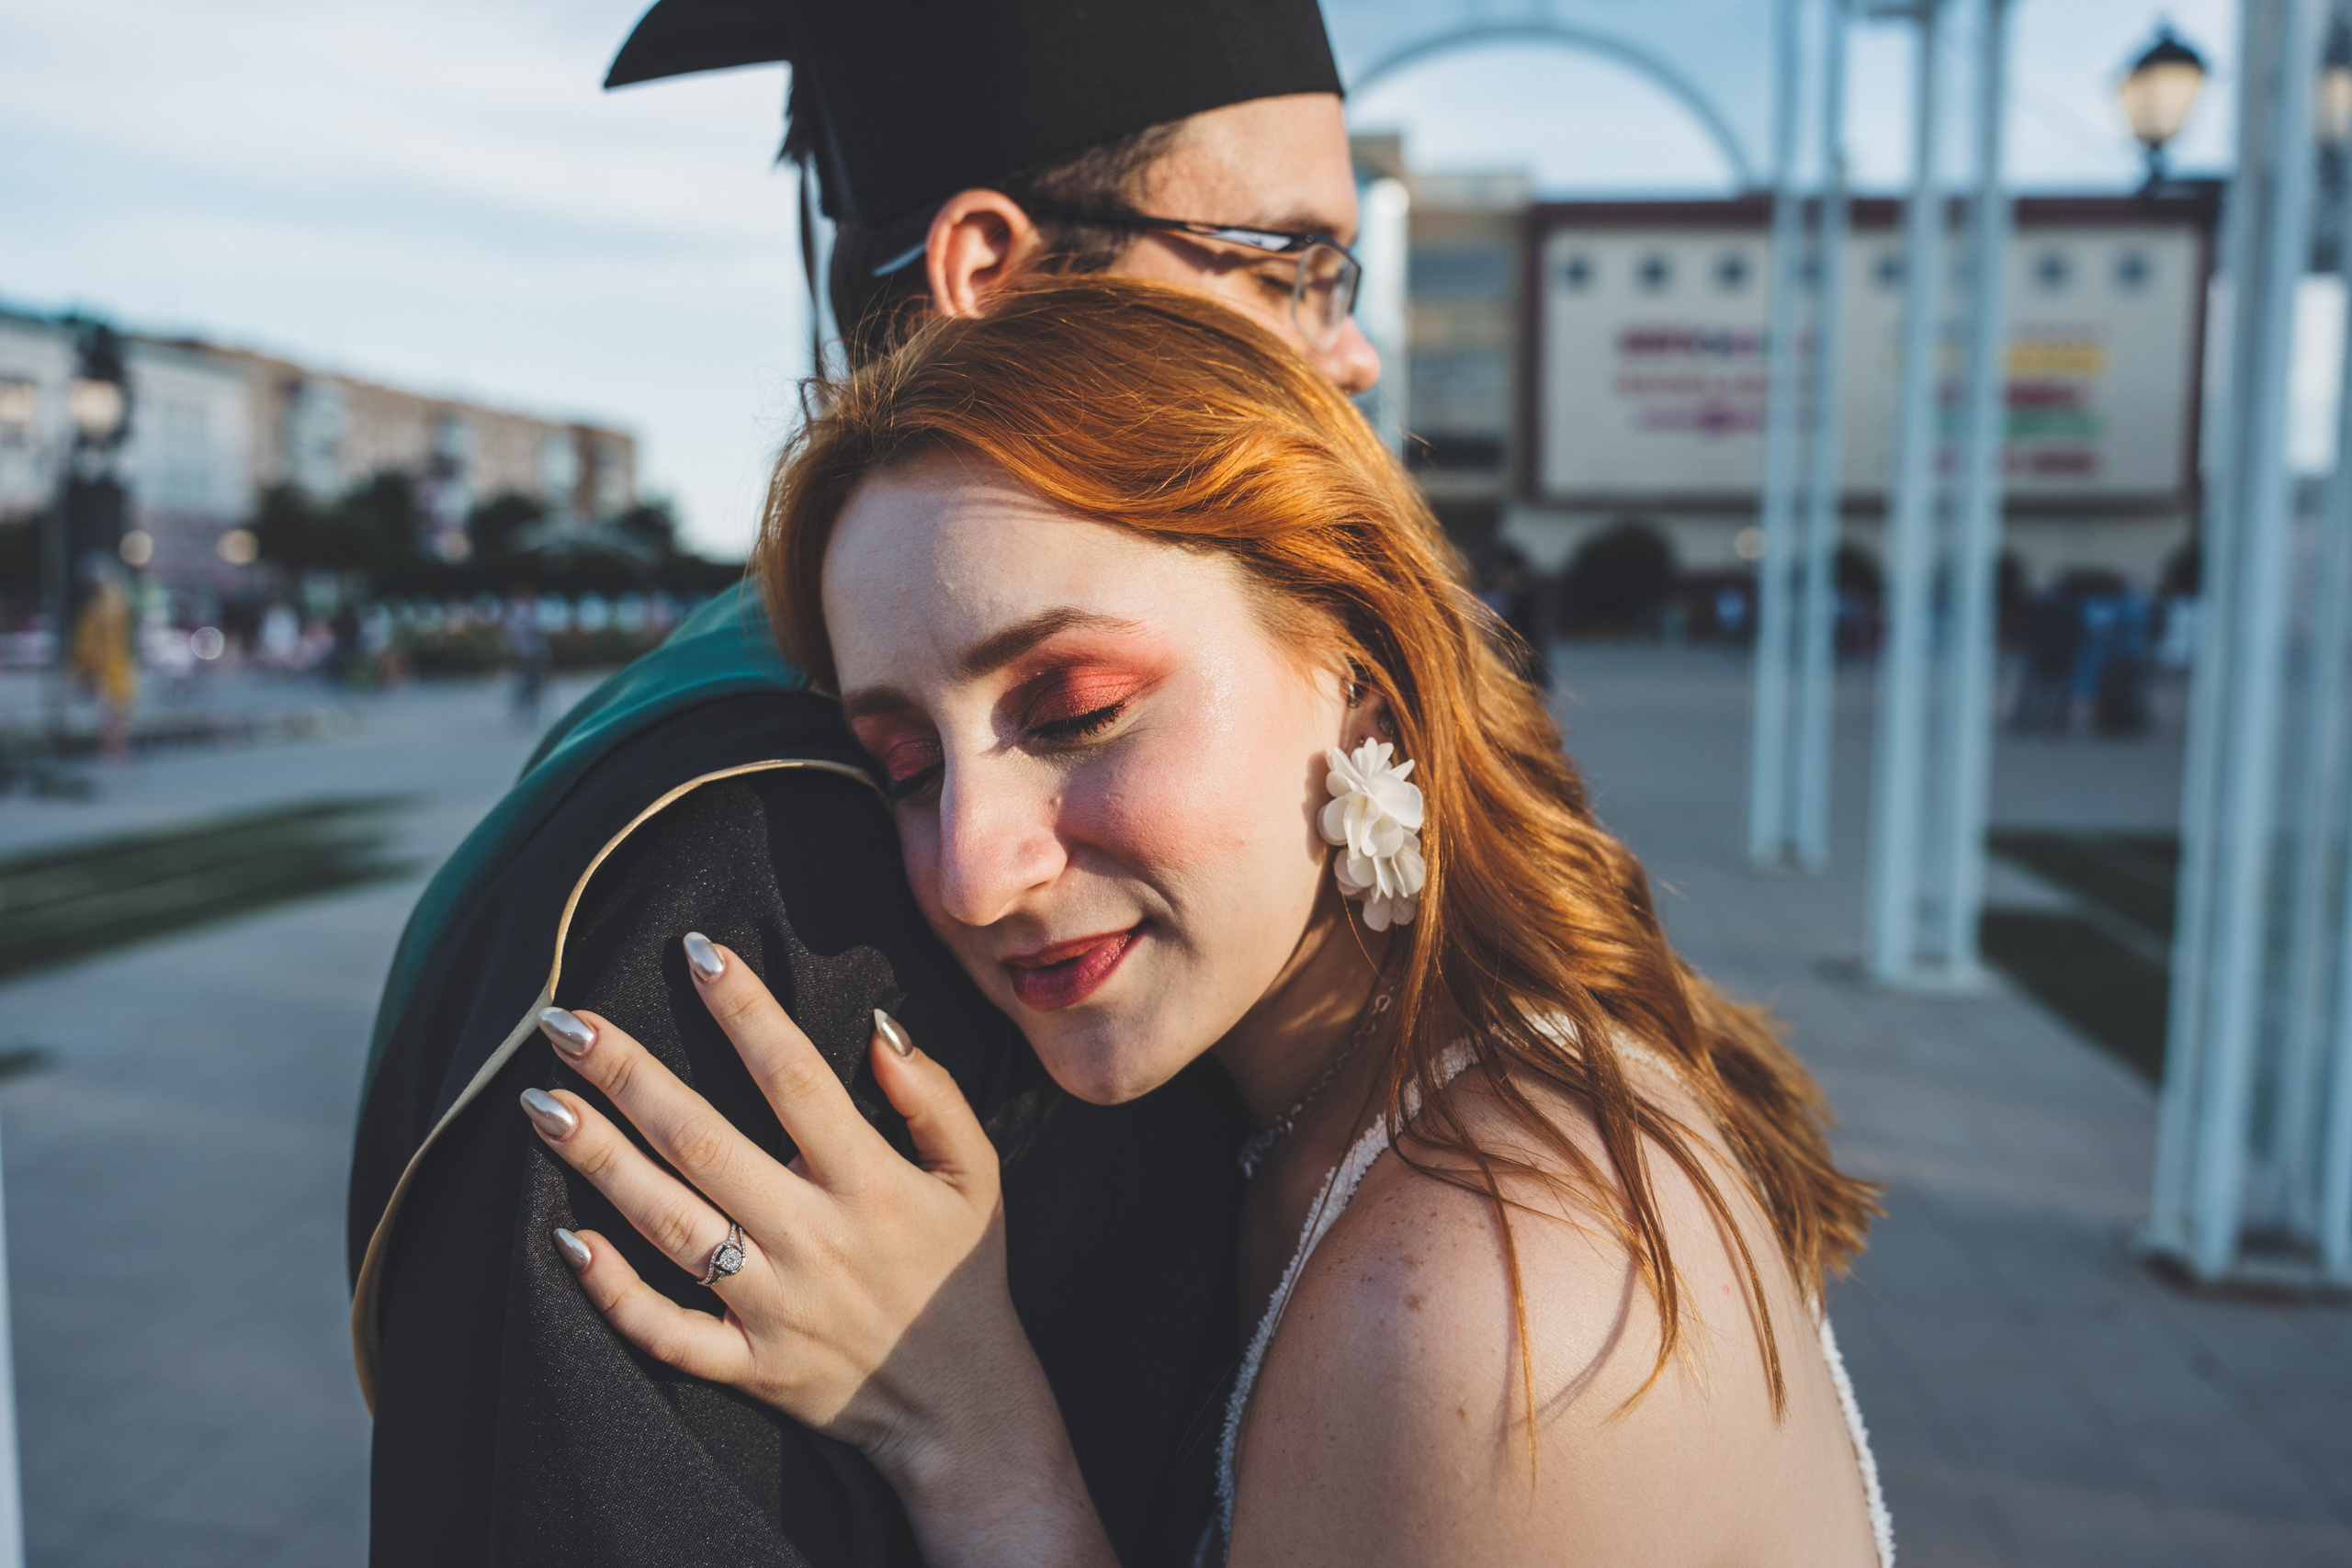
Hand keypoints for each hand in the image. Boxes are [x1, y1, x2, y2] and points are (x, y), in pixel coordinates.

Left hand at [518, 931, 1029, 1485]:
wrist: (962, 1407)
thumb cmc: (961, 1273)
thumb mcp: (977, 1176)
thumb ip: (933, 1097)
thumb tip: (880, 1027)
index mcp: (869, 1181)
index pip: (795, 1077)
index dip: (745, 1009)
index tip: (696, 952)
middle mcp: (813, 1237)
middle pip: (703, 1143)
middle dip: (628, 1076)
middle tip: (564, 1023)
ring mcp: (772, 1305)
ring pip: (669, 1226)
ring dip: (599, 1162)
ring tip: (541, 1105)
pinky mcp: (746, 1363)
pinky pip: (666, 1330)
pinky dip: (613, 1291)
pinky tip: (563, 1239)